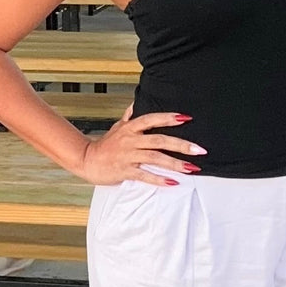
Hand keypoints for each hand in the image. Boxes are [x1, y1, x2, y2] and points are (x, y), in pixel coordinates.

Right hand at [77, 105, 205, 186]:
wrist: (86, 160)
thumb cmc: (104, 145)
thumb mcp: (116, 127)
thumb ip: (128, 117)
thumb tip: (135, 103)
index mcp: (130, 128)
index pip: (151, 119)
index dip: (168, 118)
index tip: (186, 118)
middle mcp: (130, 140)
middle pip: (159, 140)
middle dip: (181, 145)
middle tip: (199, 149)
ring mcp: (128, 156)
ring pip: (155, 158)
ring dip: (175, 164)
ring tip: (192, 168)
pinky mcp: (125, 171)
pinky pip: (145, 176)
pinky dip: (159, 179)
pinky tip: (173, 182)